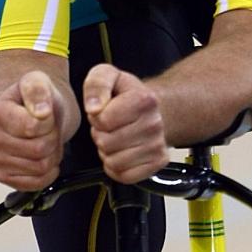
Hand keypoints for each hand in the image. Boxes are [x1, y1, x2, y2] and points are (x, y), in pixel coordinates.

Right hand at [0, 69, 68, 189]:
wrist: (35, 114)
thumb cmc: (38, 100)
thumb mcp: (40, 82)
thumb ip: (38, 89)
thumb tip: (40, 113)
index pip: (34, 127)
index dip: (49, 122)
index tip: (46, 114)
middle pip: (39, 149)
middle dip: (53, 139)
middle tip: (48, 129)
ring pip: (40, 167)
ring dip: (52, 155)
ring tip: (45, 140)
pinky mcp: (3, 175)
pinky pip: (35, 183)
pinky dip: (48, 173)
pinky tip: (44, 157)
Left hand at [84, 64, 168, 181]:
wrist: (152, 110)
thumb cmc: (127, 95)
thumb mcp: (107, 76)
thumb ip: (96, 84)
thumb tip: (94, 107)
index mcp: (144, 100)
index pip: (102, 120)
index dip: (97, 117)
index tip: (105, 111)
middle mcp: (155, 124)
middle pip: (106, 143)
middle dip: (101, 135)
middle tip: (110, 126)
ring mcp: (158, 146)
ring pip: (114, 162)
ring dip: (108, 152)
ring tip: (117, 137)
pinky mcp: (157, 164)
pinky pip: (124, 176)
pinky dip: (117, 167)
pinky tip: (123, 152)